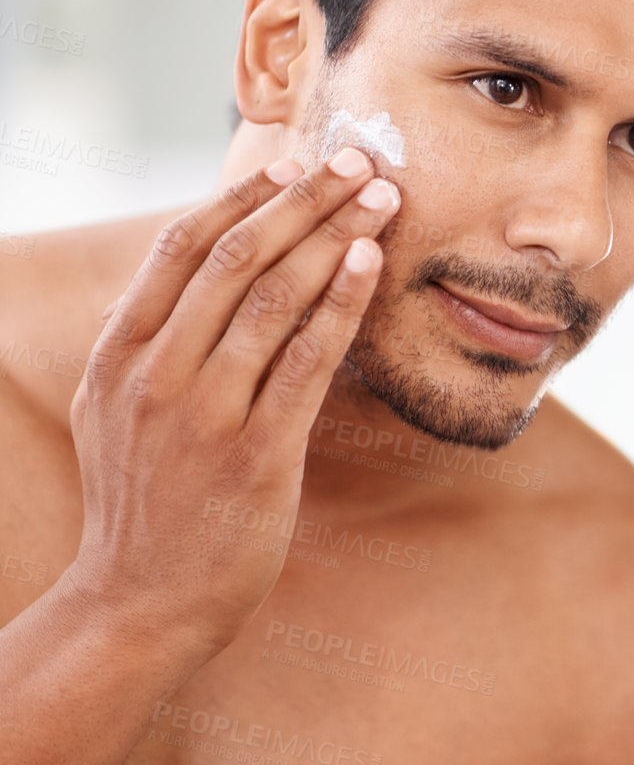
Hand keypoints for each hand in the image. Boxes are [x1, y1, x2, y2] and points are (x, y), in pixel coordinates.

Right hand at [63, 148, 401, 652]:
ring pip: (275, 298)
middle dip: (305, 199)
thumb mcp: (121, 410)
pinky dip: (340, 303)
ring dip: (336, 236)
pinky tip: (369, 264)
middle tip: (359, 160)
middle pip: (238, 257)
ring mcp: (204, 414)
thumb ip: (155, 340)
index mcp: (120, 353)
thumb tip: (208, 271)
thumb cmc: (147, 500)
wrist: (140, 604)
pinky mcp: (255, 454)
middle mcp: (155, 374)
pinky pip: (306, 360)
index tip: (295, 161)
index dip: (245, 195)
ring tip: (383, 198)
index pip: (184, 247)